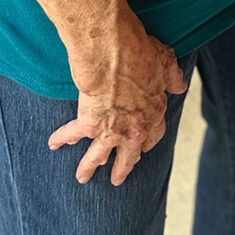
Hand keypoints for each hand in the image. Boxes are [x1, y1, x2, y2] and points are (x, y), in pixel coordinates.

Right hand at [50, 18, 187, 184]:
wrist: (115, 55)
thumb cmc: (141, 54)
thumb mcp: (166, 62)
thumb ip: (173, 78)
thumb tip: (180, 86)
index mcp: (153, 114)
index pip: (154, 136)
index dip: (148, 142)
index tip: (144, 148)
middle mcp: (133, 129)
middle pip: (129, 156)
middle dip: (122, 169)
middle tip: (116, 180)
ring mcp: (111, 129)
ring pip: (98, 156)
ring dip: (88, 167)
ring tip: (81, 177)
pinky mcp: (88, 123)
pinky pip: (71, 134)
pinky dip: (61, 138)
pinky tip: (53, 144)